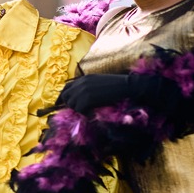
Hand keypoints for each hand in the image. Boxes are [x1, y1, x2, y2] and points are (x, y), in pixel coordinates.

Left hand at [54, 73, 182, 112]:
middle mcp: (80, 83)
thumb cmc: (117, 86)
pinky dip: (86, 114)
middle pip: (66, 97)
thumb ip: (88, 88)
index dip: (66, 97)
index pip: (66, 88)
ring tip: (91, 111)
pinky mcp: (87, 98)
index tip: (68, 104)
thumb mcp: (99, 83)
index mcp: (83, 78)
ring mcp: (83, 90)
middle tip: (83, 110)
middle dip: (72, 105)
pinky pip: (80, 110)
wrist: (127, 86)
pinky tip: (94, 113)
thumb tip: (80, 98)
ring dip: (80, 110)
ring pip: (72, 105)